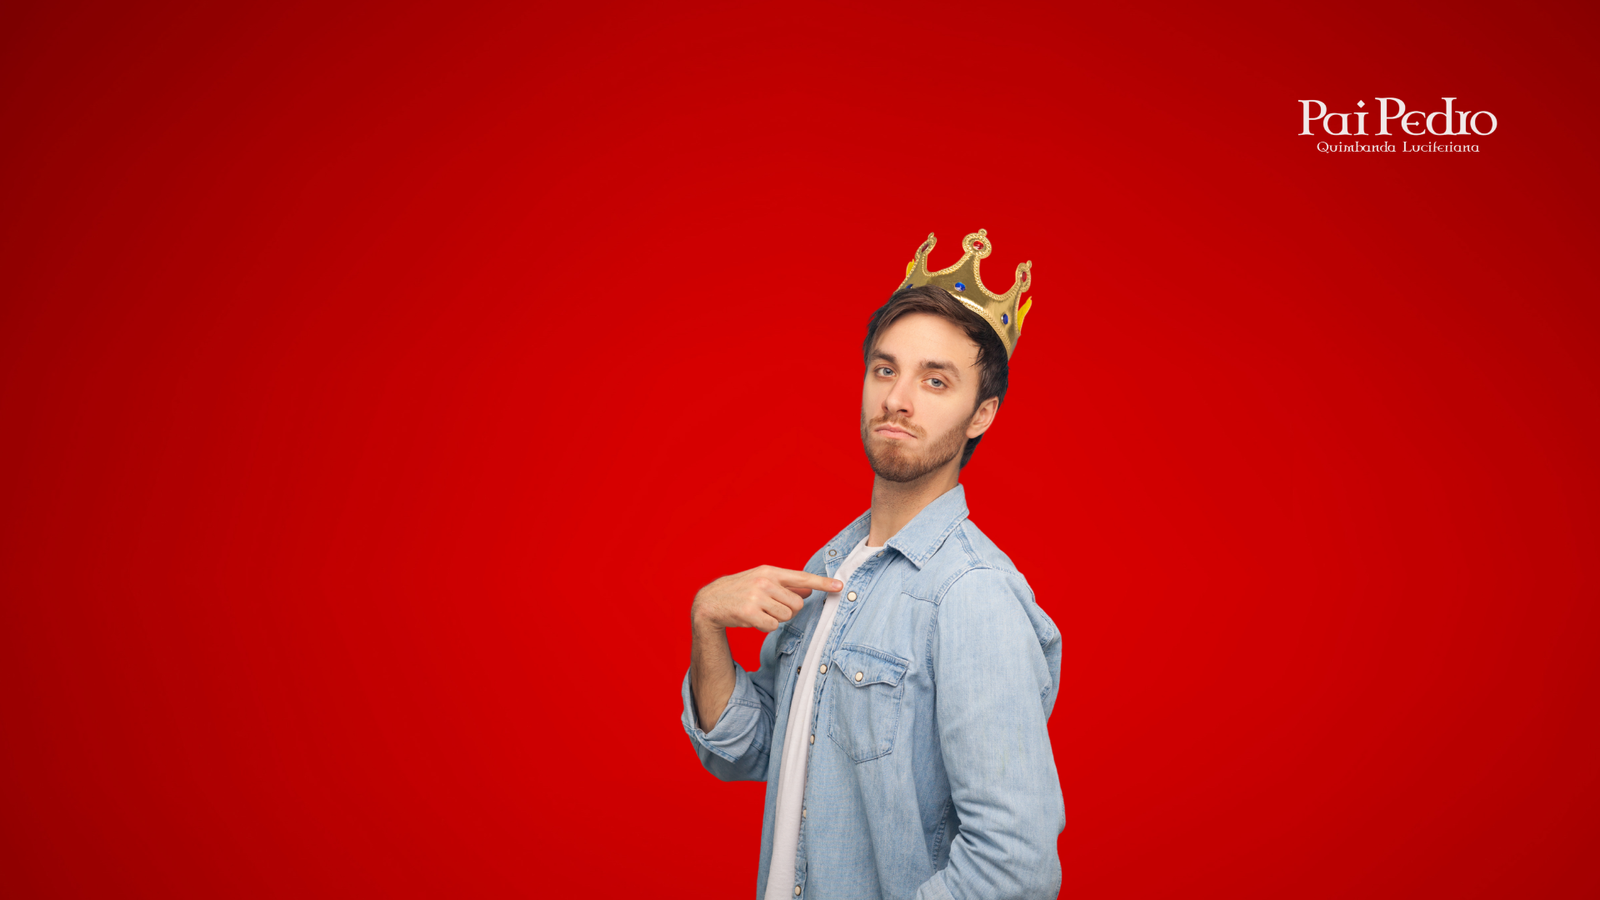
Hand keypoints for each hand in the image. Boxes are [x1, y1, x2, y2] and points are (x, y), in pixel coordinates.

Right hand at [692, 566, 842, 632]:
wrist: (710, 601)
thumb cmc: (740, 591)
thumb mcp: (762, 582)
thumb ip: (786, 586)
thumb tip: (809, 590)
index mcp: (770, 572)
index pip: (802, 578)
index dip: (822, 584)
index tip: (840, 586)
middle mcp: (765, 581)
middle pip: (797, 604)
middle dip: (788, 611)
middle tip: (771, 608)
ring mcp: (756, 596)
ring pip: (786, 616)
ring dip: (776, 619)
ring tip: (760, 612)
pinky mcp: (749, 612)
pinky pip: (772, 626)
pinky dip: (765, 627)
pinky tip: (753, 620)